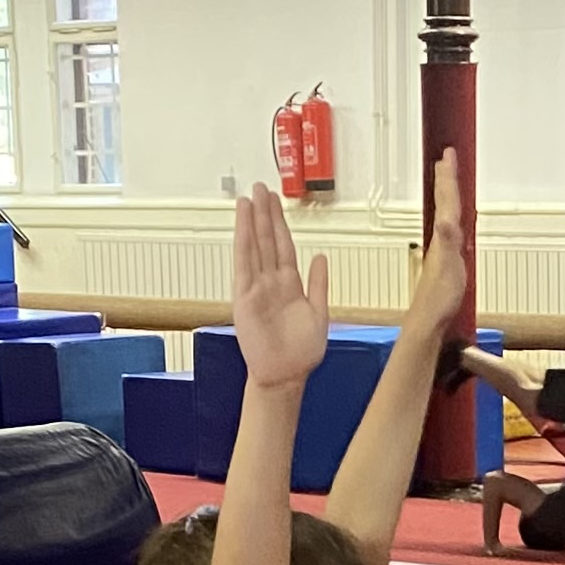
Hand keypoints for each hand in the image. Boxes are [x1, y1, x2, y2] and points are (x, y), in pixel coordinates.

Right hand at [230, 182, 329, 389]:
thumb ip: (319, 284)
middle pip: (267, 240)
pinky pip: (243, 264)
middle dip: (264, 214)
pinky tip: (242, 223)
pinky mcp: (245, 298)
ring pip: (255, 247)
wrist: (286, 377)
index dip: (280, 224)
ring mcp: (257, 288)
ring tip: (249, 197)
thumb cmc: (301, 353)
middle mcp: (271, 283)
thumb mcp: (319, 313)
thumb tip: (321, 257)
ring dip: (252, 222)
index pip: (284, 247)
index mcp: (290, 285)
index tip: (275, 202)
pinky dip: (243, 242)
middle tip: (261, 187)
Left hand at [405, 148, 467, 345]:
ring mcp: (442, 249)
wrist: (430, 320)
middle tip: (447, 158)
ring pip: (446, 214)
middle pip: (445, 203)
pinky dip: (452, 218)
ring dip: (447, 195)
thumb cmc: (439, 298)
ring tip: (447, 178)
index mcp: (443, 236)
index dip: (448, 178)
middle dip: (446, 179)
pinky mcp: (446, 261)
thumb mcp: (448, 265)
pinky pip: (450, 230)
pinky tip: (452, 220)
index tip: (447, 155)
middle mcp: (441, 239)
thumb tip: (446, 219)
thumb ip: (447, 240)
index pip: (446, 200)